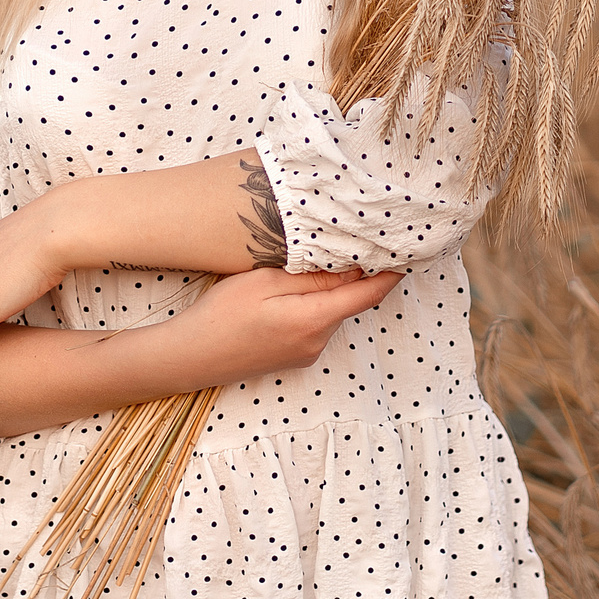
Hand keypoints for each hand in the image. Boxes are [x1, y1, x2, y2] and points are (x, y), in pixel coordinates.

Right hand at [167, 265, 404, 385]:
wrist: (193, 356)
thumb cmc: (222, 314)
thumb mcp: (265, 283)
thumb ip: (312, 278)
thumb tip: (354, 269)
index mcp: (314, 320)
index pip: (366, 294)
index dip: (389, 274)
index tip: (405, 252)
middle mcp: (318, 342)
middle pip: (349, 302)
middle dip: (355, 275)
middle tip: (354, 241)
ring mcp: (307, 353)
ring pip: (332, 312)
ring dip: (331, 290)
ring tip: (313, 263)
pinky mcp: (296, 357)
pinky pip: (317, 325)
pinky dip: (316, 306)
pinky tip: (292, 292)